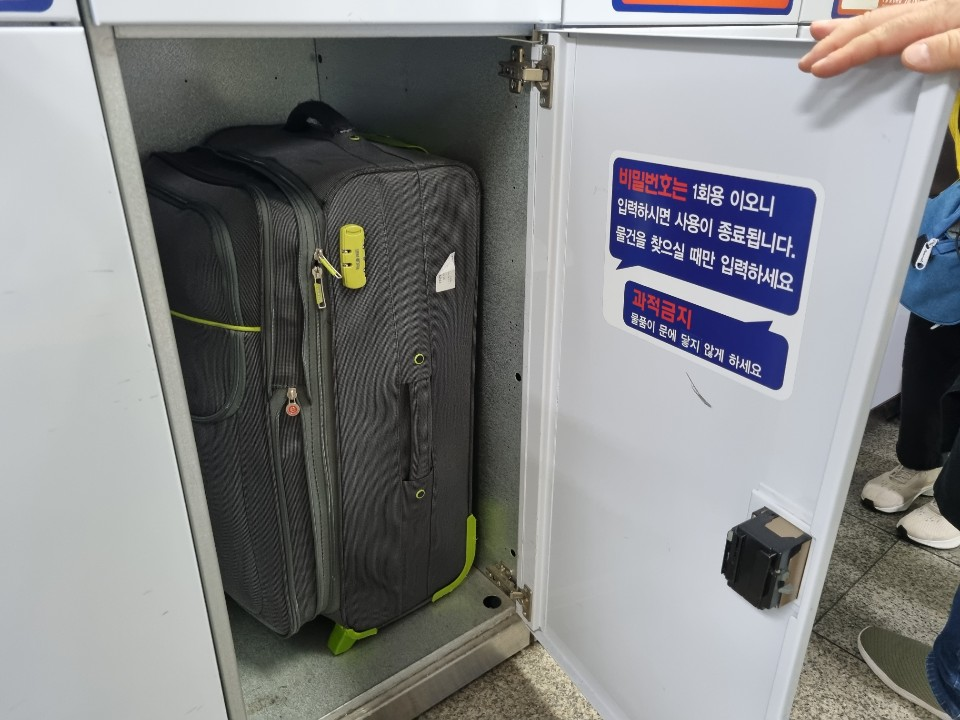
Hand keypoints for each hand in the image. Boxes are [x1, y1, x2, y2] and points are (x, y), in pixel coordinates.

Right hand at [798, 0, 959, 76]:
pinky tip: (867, 29)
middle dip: (835, 41)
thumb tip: (912, 56)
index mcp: (944, 16)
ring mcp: (942, 13)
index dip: (848, 52)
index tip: (820, 68)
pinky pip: (901, 19)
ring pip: (884, 17)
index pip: (883, 36)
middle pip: (875, 23)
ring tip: (819, 32)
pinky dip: (875, 26)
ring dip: (848, 27)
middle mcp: (939, 10)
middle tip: (808, 58)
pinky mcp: (948, 19)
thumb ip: (952, 48)